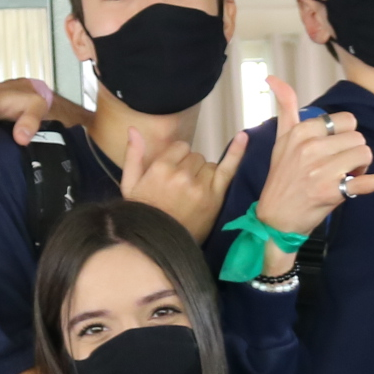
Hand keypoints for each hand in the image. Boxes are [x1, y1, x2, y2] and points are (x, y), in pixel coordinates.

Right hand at [123, 128, 245, 243]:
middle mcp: (181, 175)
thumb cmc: (143, 214)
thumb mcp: (129, 185)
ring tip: (191, 195)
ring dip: (203, 175)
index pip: (180, 148)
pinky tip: (243, 137)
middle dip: (189, 168)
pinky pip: (228, 169)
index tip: (172, 174)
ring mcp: (200, 186)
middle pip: (195, 157)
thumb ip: (133, 155)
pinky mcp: (215, 198)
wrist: (157, 245)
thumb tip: (133, 128)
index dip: (177, 159)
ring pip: (209, 166)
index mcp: (160, 168)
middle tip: (180, 189)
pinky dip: (237, 153)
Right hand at [256, 78, 373, 238]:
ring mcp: (324, 171)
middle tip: (338, 166)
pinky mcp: (335, 192)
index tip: (333, 148)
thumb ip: (285, 106)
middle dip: (353, 152)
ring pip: (365, 154)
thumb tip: (273, 78)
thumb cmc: (281, 177)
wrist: (276, 217)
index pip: (344, 120)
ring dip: (361, 167)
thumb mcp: (280, 139)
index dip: (345, 134)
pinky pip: (367, 182)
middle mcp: (312, 148)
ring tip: (344, 177)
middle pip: (358, 138)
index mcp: (302, 132)